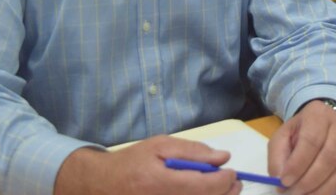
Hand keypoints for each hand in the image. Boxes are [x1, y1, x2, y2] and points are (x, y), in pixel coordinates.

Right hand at [54, 135, 241, 194]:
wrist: (103, 185)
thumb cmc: (133, 162)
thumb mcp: (161, 145)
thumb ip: (193, 151)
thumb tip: (223, 157)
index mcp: (162, 183)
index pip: (205, 186)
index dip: (225, 180)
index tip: (232, 172)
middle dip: (226, 192)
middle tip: (233, 182)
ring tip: (221, 189)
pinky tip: (202, 194)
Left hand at [268, 100, 335, 194]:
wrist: (319, 123)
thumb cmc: (299, 132)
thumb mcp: (282, 136)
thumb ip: (277, 155)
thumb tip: (280, 177)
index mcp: (318, 114)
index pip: (311, 141)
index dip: (298, 164)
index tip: (285, 181)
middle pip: (329, 157)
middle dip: (310, 181)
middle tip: (294, 194)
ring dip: (326, 188)